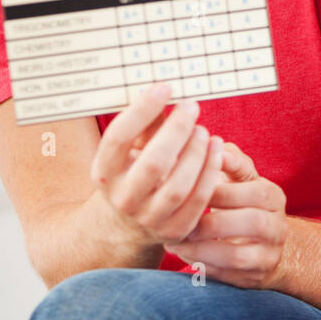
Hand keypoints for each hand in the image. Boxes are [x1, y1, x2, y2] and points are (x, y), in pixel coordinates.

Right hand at [91, 83, 223, 247]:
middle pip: (153, 164)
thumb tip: (163, 89)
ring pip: (178, 186)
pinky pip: (198, 202)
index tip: (164, 87)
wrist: (128, 225)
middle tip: (191, 107)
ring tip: (204, 130)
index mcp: (104, 173)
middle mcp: (123, 199)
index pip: (118, 139)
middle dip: (177, 131)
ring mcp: (149, 219)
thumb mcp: (131, 149)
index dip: (141, 111)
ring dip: (196, 154)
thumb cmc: (133, 173)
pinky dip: (210, 173)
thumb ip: (146, 124)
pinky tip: (216, 150)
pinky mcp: (175, 231)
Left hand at [171, 141, 288, 288]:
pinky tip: (185, 256)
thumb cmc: (242, 203)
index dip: (220, 190)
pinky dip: (205, 267)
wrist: (266, 245)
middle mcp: (277, 225)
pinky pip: (230, 276)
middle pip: (251, 222)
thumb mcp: (241, 180)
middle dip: (211, 222)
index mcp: (272, 196)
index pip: (252, 190)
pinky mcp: (255, 279)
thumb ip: (230, 161)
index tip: (188, 189)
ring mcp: (269, 255)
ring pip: (239, 254)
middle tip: (179, 220)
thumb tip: (216, 142)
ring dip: (203, 249)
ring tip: (175, 242)